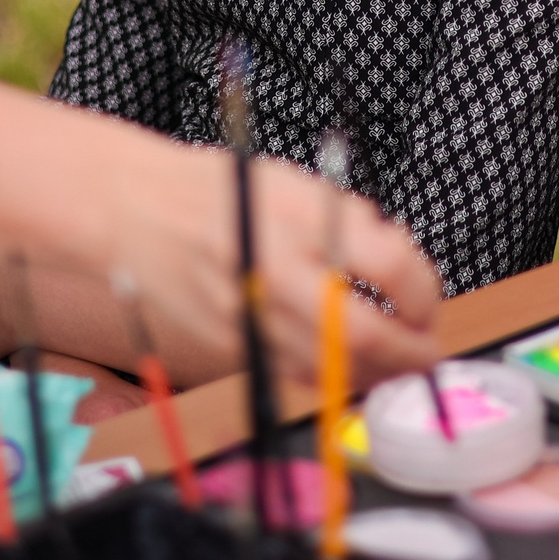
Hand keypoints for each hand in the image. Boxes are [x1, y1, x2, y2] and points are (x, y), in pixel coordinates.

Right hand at [105, 142, 441, 390]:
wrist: (132, 212)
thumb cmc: (215, 191)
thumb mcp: (292, 184)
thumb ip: (347, 224)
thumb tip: (401, 266)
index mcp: (299, 219)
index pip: (392, 267)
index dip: (423, 294)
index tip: (425, 301)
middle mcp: (275, 273)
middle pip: (366, 337)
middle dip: (410, 354)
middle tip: (426, 352)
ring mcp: (249, 319)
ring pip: (332, 370)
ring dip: (375, 374)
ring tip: (392, 363)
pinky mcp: (229, 349)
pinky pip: (294, 375)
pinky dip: (328, 375)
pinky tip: (341, 363)